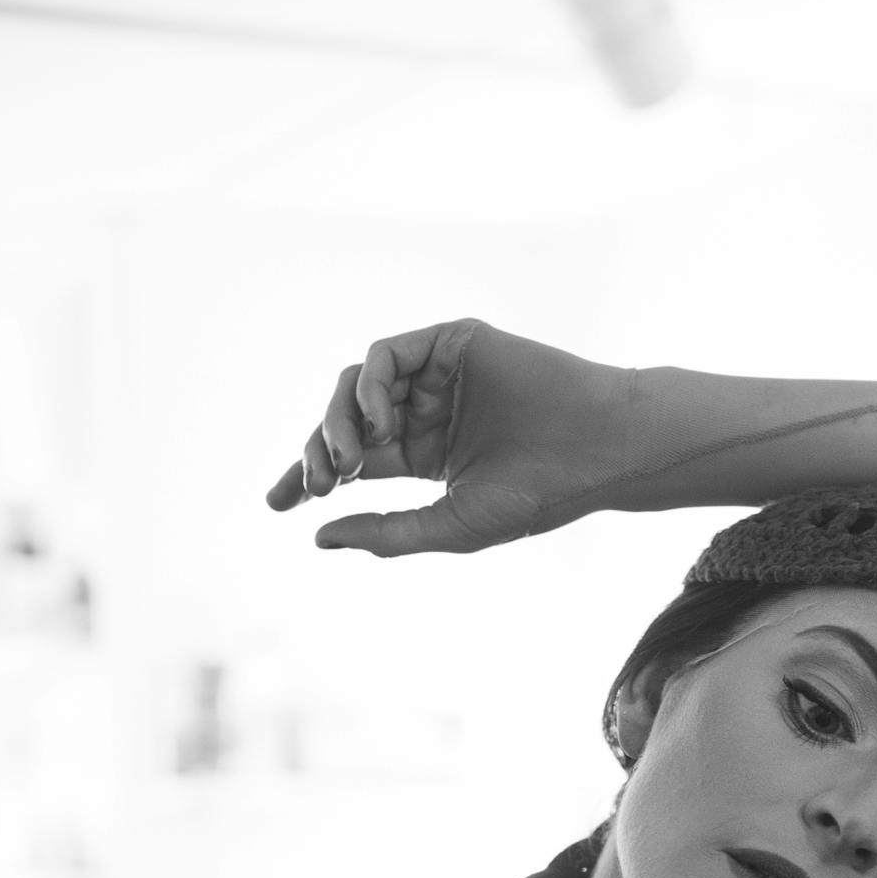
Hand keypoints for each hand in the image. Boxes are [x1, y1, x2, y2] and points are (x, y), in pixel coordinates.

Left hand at [266, 322, 627, 554]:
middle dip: (317, 452)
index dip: (307, 476)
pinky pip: (385, 355)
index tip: (276, 505)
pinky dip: (370, 387)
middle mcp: (424, 410)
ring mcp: (436, 374)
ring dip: (337, 421)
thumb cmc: (540, 495)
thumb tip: (317, 535)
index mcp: (422, 454)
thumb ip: (387, 532)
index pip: (349, 461)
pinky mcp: (450, 342)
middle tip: (318, 483)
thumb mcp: (451, 525)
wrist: (600, 451)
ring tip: (347, 461)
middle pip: (343, 422)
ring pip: (356, 386)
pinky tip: (382, 423)